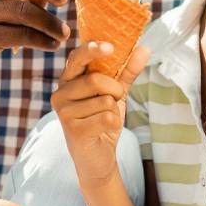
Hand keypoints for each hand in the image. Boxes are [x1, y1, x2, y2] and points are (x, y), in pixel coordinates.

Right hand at [51, 42, 149, 185]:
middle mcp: (60, 93)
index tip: (111, 47)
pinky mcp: (73, 130)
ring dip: (114, 110)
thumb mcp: (115, 93)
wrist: (97, 158)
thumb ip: (126, 71)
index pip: (77, 57)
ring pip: (104, 100)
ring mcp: (64, 112)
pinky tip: (104, 130)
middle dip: (115, 90)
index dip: (93, 49)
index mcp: (68, 79)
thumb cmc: (102, 120)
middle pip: (96, 79)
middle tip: (114, 100)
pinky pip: (107, 118)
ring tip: (104, 119)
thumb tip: (145, 48)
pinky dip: (114, 123)